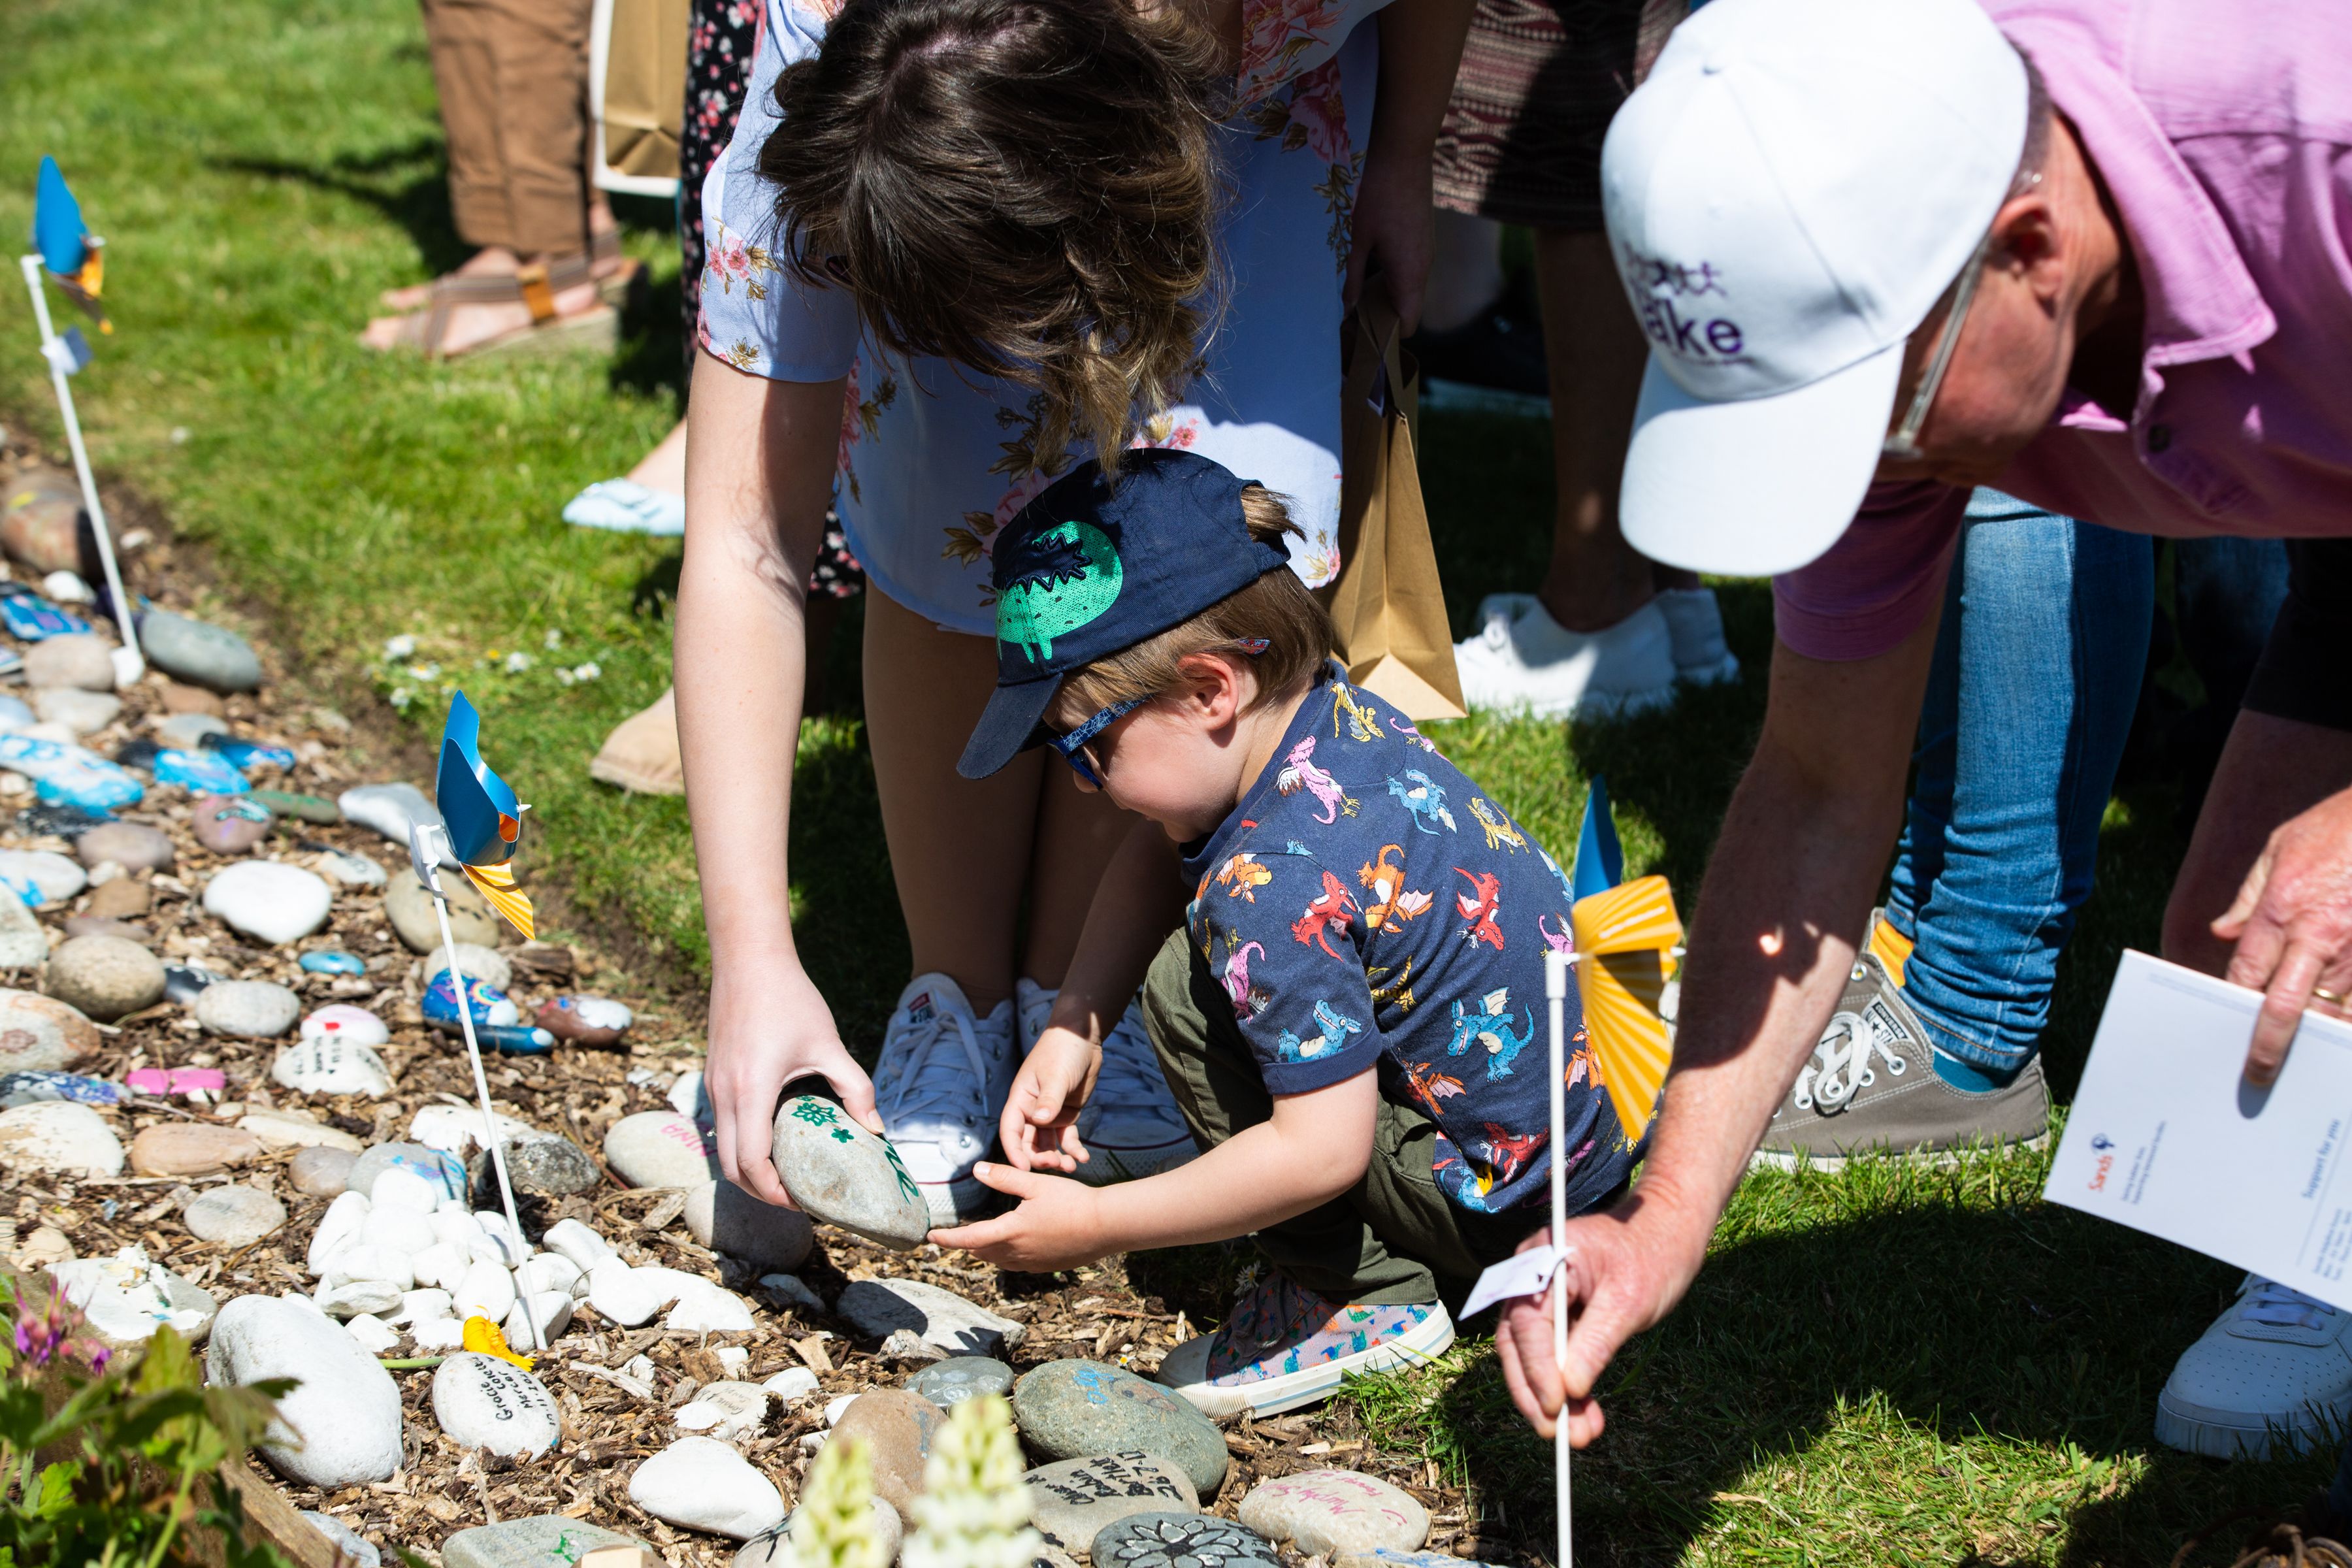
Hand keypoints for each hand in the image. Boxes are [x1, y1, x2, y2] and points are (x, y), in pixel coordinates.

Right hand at [705, 953, 878, 1207]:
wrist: (747, 959)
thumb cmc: (789, 998)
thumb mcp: (828, 1044)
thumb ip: (855, 1088)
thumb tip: (875, 1129)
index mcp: (751, 1091)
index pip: (752, 1163)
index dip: (775, 1192)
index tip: (802, 1201)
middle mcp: (724, 1095)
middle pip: (731, 1167)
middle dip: (762, 1191)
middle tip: (796, 1197)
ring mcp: (713, 1087)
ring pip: (723, 1148)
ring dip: (750, 1169)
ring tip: (787, 1173)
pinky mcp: (714, 1077)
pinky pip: (724, 1126)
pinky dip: (744, 1144)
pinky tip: (774, 1138)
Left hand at [930, 1162, 1109, 1270]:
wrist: (1106, 1227)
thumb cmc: (1072, 1202)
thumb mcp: (1036, 1184)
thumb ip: (1004, 1177)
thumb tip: (976, 1170)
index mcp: (1010, 1232)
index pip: (969, 1239)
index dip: (947, 1239)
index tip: (930, 1238)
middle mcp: (1017, 1253)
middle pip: (982, 1252)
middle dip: (967, 1244)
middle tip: (955, 1235)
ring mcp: (1032, 1263)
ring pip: (999, 1261)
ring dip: (986, 1251)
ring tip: (979, 1241)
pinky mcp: (1046, 1267)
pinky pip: (1017, 1265)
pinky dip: (1006, 1256)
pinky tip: (1013, 1246)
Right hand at [1001, 1027, 1099, 1173]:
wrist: (1082, 1039)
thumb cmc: (1062, 1051)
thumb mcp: (1056, 1075)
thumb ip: (1049, 1099)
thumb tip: (1040, 1121)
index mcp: (1020, 1100)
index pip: (1010, 1130)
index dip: (1014, 1151)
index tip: (1023, 1169)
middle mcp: (1032, 1110)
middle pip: (1028, 1142)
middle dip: (1038, 1157)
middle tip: (1055, 1165)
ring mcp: (1050, 1114)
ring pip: (1048, 1144)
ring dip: (1056, 1157)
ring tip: (1071, 1167)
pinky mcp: (1067, 1115)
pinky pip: (1067, 1138)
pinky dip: (1073, 1149)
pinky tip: (1083, 1158)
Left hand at [1344, 144, 1435, 334]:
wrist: (1404, 156)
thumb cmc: (1378, 197)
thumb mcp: (1358, 240)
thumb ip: (1354, 277)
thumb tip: (1348, 307)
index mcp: (1409, 275)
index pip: (1408, 323)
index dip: (1388, 335)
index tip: (1364, 334)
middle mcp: (1424, 268)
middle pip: (1409, 308)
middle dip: (1385, 315)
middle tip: (1355, 313)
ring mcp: (1427, 252)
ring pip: (1411, 288)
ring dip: (1389, 293)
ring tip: (1361, 290)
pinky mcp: (1425, 238)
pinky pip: (1413, 269)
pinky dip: (1396, 276)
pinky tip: (1374, 264)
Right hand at [1490, 1197, 1708, 1446]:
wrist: (1671, 1230)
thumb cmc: (1654, 1254)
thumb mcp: (1629, 1301)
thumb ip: (1596, 1342)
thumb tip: (1570, 1389)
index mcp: (1544, 1257)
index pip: (1527, 1321)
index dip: (1537, 1368)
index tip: (1555, 1406)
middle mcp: (1532, 1275)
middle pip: (1518, 1343)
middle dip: (1536, 1393)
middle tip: (1557, 1435)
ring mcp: (1543, 1294)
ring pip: (1532, 1355)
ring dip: (1551, 1398)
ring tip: (1579, 1436)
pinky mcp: (1559, 1313)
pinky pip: (1553, 1354)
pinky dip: (1567, 1385)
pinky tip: (1586, 1414)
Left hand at [2214, 786, 2351, 1084]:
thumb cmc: (2334, 828)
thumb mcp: (2278, 848)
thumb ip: (2249, 897)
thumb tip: (2223, 931)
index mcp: (2282, 910)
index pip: (2248, 971)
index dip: (2235, 1003)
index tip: (2225, 1027)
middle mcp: (2318, 936)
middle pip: (2287, 1005)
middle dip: (2271, 1045)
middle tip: (2258, 1073)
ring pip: (2332, 1009)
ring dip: (2315, 1037)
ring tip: (2302, 1063)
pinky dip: (2350, 1018)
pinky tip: (2337, 1032)